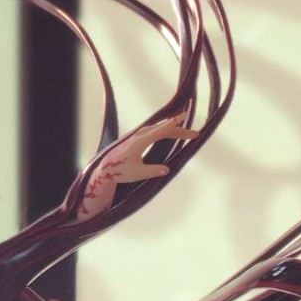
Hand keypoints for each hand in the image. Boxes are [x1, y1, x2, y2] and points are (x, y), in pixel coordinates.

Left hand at [77, 113, 199, 219]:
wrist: (105, 168)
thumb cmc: (120, 172)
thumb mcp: (137, 174)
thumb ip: (153, 171)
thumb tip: (168, 169)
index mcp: (141, 141)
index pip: (163, 131)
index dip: (179, 131)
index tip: (193, 133)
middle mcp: (140, 135)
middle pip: (163, 127)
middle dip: (180, 128)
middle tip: (195, 133)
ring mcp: (138, 135)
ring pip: (158, 127)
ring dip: (172, 126)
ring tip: (184, 126)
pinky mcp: (137, 137)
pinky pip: (154, 129)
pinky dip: (164, 128)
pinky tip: (169, 129)